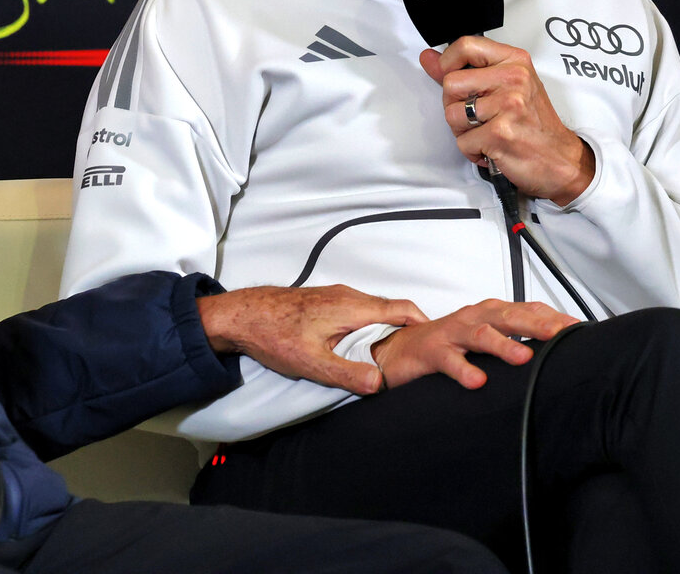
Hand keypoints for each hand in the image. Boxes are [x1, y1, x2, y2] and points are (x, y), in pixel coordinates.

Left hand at [197, 285, 427, 395]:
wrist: (240, 315)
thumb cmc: (273, 334)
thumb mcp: (311, 362)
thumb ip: (347, 373)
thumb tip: (379, 384)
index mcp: (352, 306)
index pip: (402, 309)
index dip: (424, 324)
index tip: (439, 342)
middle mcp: (348, 295)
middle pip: (391, 310)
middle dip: (409, 330)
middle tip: (421, 354)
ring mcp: (335, 296)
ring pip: (373, 311)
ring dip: (388, 329)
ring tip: (396, 355)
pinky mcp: (324, 302)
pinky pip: (358, 311)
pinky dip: (370, 326)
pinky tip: (363, 347)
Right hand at [371, 299, 579, 388]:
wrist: (399, 351)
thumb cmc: (449, 344)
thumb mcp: (487, 339)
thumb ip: (517, 340)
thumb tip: (559, 350)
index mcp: (490, 313)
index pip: (527, 310)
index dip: (553, 318)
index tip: (579, 329)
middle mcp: (474, 318)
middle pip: (509, 317)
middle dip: (536, 324)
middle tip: (560, 333)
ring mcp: (452, 333)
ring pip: (481, 334)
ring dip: (502, 344)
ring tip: (522, 356)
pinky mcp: (432, 351)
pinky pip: (449, 360)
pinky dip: (463, 370)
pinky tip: (477, 381)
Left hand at [420, 36, 595, 205]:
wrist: (562, 160)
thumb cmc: (535, 123)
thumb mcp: (507, 86)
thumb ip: (465, 70)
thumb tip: (428, 57)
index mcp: (515, 62)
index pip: (466, 45)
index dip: (447, 62)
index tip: (449, 75)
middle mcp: (513, 79)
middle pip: (450, 84)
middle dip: (454, 105)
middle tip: (477, 116)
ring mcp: (508, 106)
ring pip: (452, 114)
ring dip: (463, 131)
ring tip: (485, 132)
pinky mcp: (500, 134)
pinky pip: (462, 142)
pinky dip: (472, 151)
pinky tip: (491, 147)